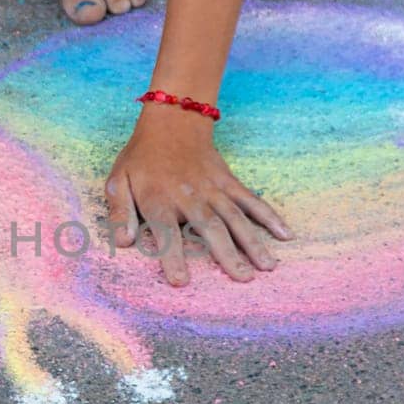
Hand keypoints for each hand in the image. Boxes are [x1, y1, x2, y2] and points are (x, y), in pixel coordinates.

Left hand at [104, 104, 292, 285]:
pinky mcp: (229, 182)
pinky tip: (285, 235)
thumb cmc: (142, 159)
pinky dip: (269, 216)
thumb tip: (123, 243)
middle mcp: (190, 196)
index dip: (172, 257)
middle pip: (210, 227)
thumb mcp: (118, 182)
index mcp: (159, 200)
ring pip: (235, 217)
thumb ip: (120, 213)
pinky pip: (251, 200)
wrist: (171, 122)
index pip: (166, 233)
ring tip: (268, 266)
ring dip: (253, 241)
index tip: (181, 281)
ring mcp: (213, 189)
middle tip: (242, 279)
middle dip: (226, 254)